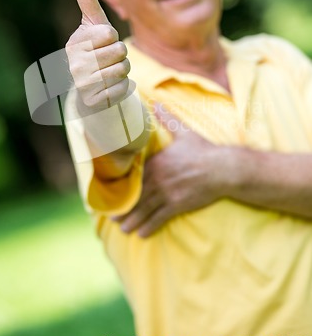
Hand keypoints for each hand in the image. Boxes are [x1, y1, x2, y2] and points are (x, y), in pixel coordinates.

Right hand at [66, 0, 130, 111]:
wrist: (91, 88)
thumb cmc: (95, 50)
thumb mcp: (93, 24)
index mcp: (74, 43)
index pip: (108, 33)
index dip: (112, 37)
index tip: (102, 42)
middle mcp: (74, 65)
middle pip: (119, 51)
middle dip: (120, 55)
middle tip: (108, 59)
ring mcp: (83, 85)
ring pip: (123, 70)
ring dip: (123, 71)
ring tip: (109, 73)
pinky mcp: (95, 101)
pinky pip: (124, 89)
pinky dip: (124, 88)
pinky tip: (111, 87)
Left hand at [113, 104, 231, 236]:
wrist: (223, 168)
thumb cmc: (203, 149)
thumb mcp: (184, 132)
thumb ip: (167, 119)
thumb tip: (155, 102)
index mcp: (157, 162)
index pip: (134, 177)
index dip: (122, 187)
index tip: (112, 194)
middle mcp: (158, 179)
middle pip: (136, 196)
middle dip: (123, 208)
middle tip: (111, 218)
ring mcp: (168, 193)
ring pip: (145, 209)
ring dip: (133, 220)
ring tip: (123, 229)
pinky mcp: (178, 205)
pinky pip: (160, 218)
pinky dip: (150, 226)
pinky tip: (142, 234)